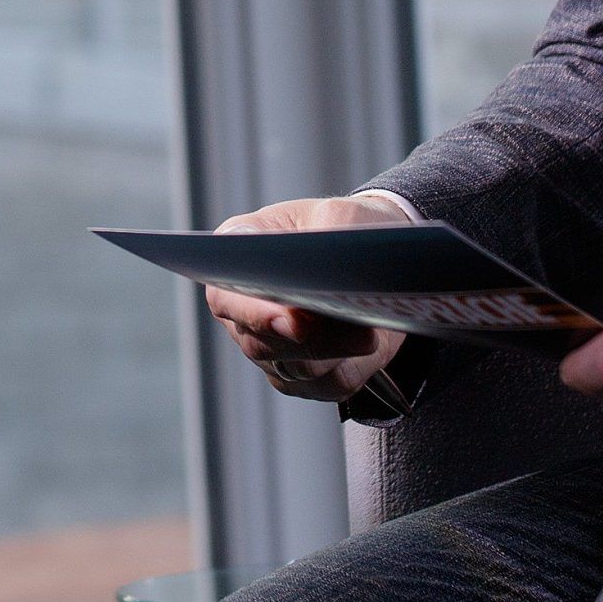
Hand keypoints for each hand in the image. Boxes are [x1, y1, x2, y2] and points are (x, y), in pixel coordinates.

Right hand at [204, 193, 413, 404]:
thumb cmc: (346, 226)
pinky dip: (352, 368)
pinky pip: (326, 386)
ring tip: (368, 328)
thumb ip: (327, 240)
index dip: (255, 314)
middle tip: (352, 327)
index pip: (227, 297)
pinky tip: (365, 343)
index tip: (292, 320)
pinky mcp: (301, 374)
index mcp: (237, 260)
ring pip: (297, 369)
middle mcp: (244, 308)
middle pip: (261, 343)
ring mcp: (269, 346)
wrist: (375, 257)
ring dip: (338, 352)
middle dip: (312, 339)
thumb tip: (325, 280)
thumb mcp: (340, 215)